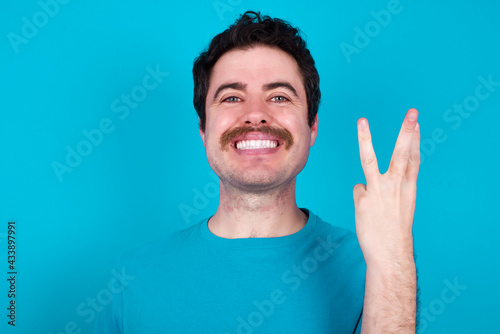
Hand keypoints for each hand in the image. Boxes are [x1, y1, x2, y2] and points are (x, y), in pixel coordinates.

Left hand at [353, 108, 419, 265]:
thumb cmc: (394, 231)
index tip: (415, 123)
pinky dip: (362, 198)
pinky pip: (359, 190)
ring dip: (365, 139)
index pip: (413, 159)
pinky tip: (367, 211)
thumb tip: (363, 183)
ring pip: (369, 160)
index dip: (415, 140)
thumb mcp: (401, 207)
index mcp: (408, 189)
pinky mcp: (363, 199)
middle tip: (412, 112)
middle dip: (407, 131)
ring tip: (362, 121)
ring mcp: (378, 191)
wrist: (390, 254)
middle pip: (401, 154)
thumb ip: (390, 190)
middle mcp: (395, 187)